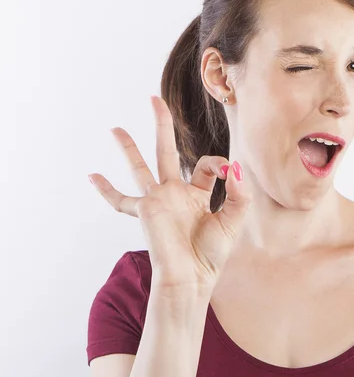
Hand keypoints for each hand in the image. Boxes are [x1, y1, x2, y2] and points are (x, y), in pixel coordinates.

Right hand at [88, 95, 251, 294]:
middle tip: (154, 100)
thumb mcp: (234, 220)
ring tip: (115, 129)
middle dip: (162, 125)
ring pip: (140, 166)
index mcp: (198, 194)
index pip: (208, 165)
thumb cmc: (212, 254)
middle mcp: (176, 193)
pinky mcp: (145, 210)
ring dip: (128, 147)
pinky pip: (120, 200)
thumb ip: (239, 193)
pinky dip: (106, 190)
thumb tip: (236, 166)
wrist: (192, 276)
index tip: (230, 172)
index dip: (220, 163)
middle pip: (167, 151)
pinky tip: (92, 176)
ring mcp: (158, 200)